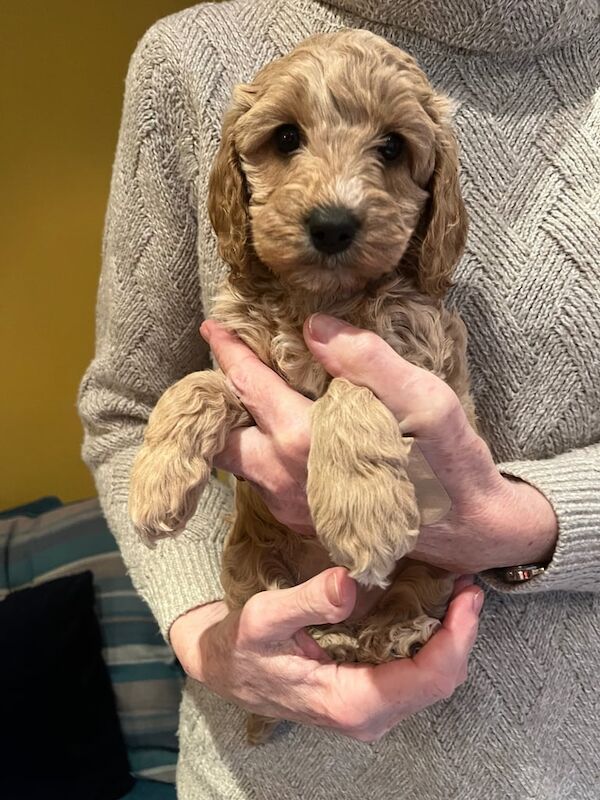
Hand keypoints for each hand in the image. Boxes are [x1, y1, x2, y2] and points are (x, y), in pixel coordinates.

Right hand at [170, 567, 482, 741]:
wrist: (226, 669)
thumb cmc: (243, 646)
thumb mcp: (264, 617)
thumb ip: (307, 601)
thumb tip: (348, 582)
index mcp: (351, 702)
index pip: (429, 678)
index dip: (457, 637)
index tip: (467, 595)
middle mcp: (368, 716)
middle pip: (440, 681)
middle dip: (462, 634)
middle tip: (468, 587)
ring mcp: (371, 709)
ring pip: (432, 680)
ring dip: (450, 638)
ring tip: (456, 593)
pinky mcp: (368, 695)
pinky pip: (416, 674)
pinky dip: (432, 642)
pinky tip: (430, 609)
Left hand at [202, 316, 557, 572]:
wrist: (470, 530)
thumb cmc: (448, 463)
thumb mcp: (422, 399)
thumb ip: (366, 360)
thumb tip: (315, 328)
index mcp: (305, 444)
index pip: (250, 386)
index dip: (229, 352)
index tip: (214, 325)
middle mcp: (286, 480)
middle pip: (223, 437)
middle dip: (215, 401)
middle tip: (224, 368)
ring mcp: (292, 508)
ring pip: (240, 464)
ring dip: (238, 427)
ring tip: (249, 394)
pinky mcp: (305, 522)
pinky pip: (263, 483)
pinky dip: (261, 450)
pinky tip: (283, 431)